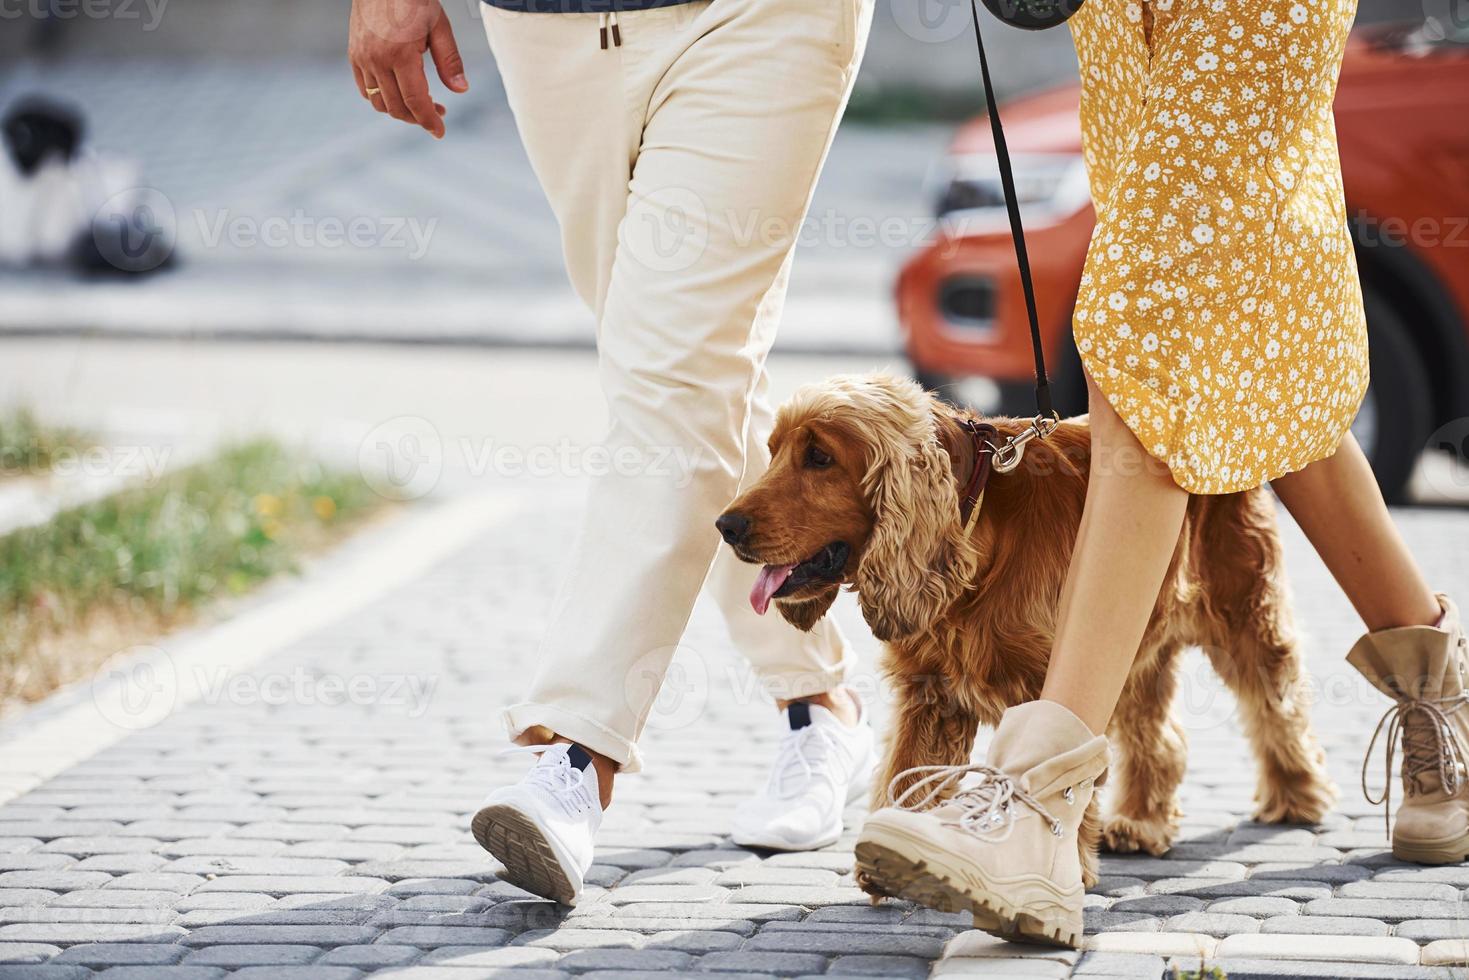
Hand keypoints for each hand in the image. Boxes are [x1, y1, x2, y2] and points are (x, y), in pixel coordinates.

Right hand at [349, 0, 467, 138]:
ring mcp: (362, 58)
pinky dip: (382, 99)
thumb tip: (461, 90)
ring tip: (422, 103)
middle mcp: (377, 60)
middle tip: (439, 111)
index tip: (440, 132)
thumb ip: (450, 61)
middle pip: (398, 107)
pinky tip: (399, 93)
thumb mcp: (439, 26)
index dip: (429, 121)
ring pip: (379, 103)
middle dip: (419, 117)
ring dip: (401, 111)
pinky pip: (365, 90)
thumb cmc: (415, 0)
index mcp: (401, 54)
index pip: (416, 101)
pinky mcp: (354, 55)